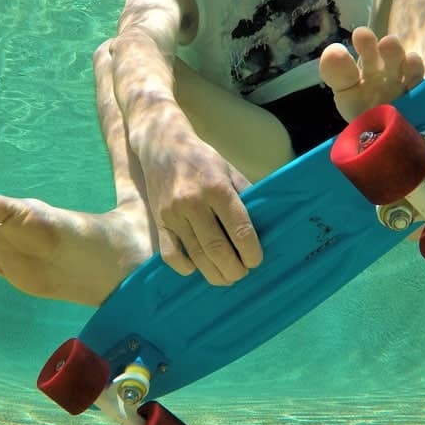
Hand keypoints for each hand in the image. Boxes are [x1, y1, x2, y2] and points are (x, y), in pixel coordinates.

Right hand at [138, 126, 262, 285]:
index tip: (256, 260)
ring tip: (226, 277)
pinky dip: (186, 267)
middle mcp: (193, 202)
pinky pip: (170, 255)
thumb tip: (265, 223)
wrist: (162, 146)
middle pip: (217, 248)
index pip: (239, 229)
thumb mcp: (230, 171)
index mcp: (217, 188)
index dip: (251, 251)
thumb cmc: (202, 160)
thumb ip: (246, 195)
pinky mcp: (159, 221)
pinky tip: (197, 267)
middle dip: (234, 268)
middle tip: (243, 273)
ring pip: (196, 255)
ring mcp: (173, 214)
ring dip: (214, 274)